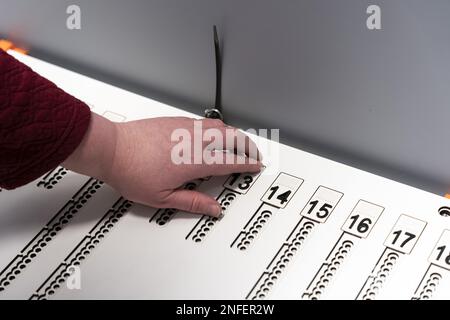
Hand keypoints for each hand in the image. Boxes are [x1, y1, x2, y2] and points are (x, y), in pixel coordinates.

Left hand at [63, 113, 261, 216]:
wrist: (111, 148)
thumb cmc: (131, 171)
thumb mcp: (162, 198)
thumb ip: (192, 202)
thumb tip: (213, 209)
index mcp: (193, 161)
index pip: (229, 162)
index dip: (246, 164)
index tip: (255, 165)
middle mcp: (193, 141)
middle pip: (231, 138)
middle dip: (247, 145)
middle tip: (253, 152)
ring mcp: (184, 127)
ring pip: (219, 126)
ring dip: (234, 134)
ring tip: (238, 141)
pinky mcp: (175, 120)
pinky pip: (204, 121)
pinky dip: (217, 126)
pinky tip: (214, 132)